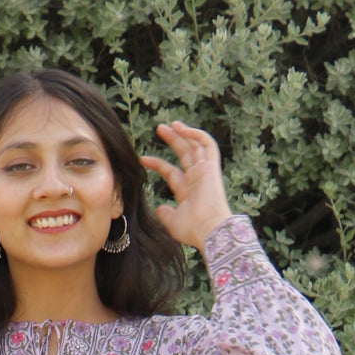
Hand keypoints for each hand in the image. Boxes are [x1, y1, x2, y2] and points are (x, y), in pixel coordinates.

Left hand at [139, 121, 233, 251]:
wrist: (209, 230)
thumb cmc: (193, 230)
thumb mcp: (173, 222)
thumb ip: (165, 214)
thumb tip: (159, 209)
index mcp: (187, 190)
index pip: (170, 171)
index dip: (157, 163)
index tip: (142, 159)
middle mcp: (196, 178)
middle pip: (184, 154)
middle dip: (173, 140)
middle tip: (160, 128)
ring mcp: (205, 172)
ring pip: (195, 146)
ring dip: (184, 133)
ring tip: (171, 124)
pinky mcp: (211, 167)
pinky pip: (207, 144)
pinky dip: (197, 135)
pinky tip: (183, 129)